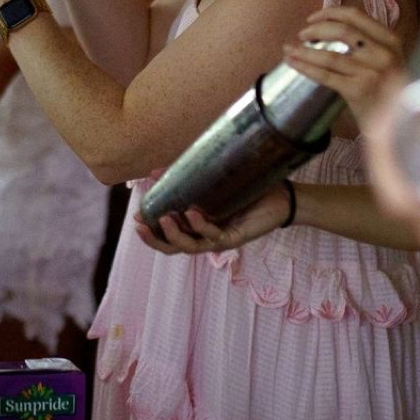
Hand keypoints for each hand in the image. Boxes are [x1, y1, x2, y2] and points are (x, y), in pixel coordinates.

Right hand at [134, 183, 293, 255]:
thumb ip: (186, 177)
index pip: (169, 236)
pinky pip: (214, 236)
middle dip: (155, 240)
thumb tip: (154, 170)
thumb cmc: (247, 188)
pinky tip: (192, 212)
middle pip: (174, 248)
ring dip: (174, 235)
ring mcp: (220, 239)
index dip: (151, 232)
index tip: (135, 218)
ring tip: (163, 219)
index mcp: (197, 226)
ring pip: (191, 247)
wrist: (283, 195)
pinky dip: (200, 225)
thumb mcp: (210, 181)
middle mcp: (206, 236)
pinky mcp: (235, 237)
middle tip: (140, 226)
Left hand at [282, 6, 403, 125]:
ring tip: (288, 49)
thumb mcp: (388, 61)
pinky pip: (325, 75)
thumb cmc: (390, 92)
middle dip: (316, 30)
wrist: (402, 125)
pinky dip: (305, 67)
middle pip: (341, 30)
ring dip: (304, 50)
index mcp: (391, 40)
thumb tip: (329, 29)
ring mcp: (372, 72)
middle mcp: (383, 53)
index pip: (355, 15)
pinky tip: (292, 63)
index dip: (329, 13)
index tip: (312, 18)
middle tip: (301, 35)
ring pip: (330, 55)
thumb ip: (368, 44)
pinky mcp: (359, 90)